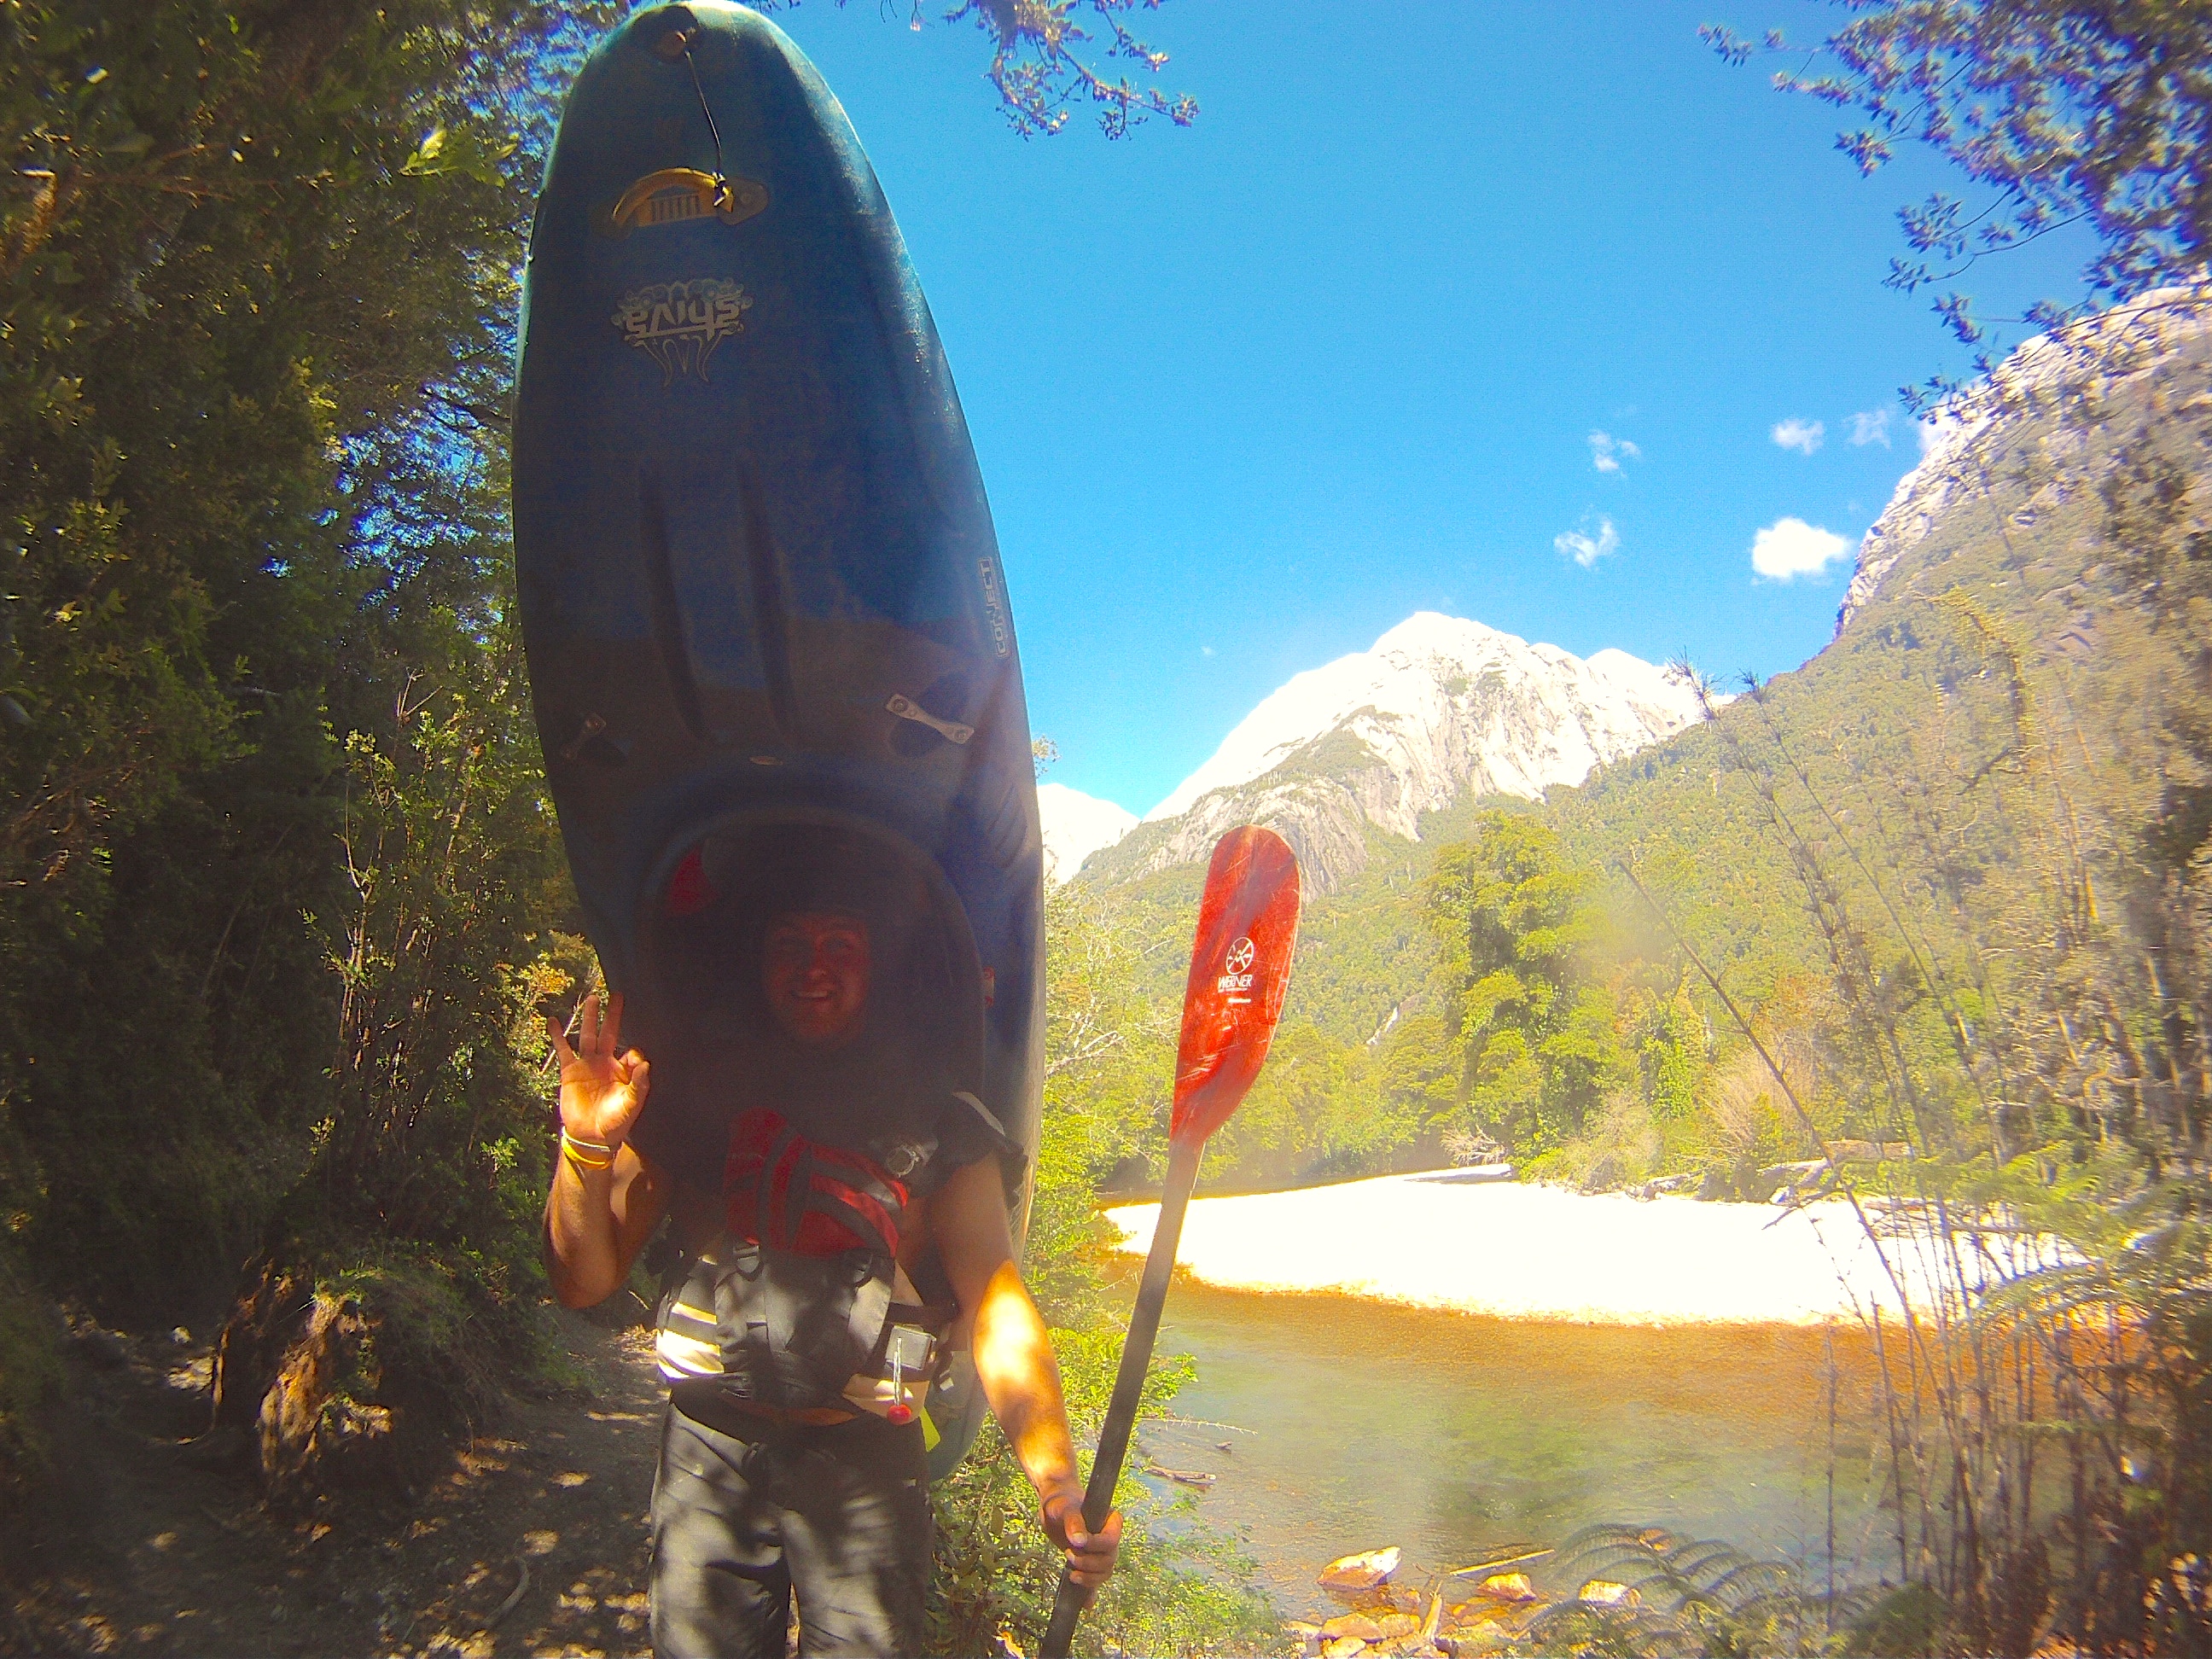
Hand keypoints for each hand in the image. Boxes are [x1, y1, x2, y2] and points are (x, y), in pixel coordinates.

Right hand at [547, 993, 650, 1150]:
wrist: (591, 1136)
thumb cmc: (615, 1122)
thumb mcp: (631, 1103)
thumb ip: (639, 1084)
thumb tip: (646, 1063)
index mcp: (622, 1070)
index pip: (630, 1052)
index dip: (633, 1055)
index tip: (634, 1063)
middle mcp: (604, 1063)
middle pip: (610, 1033)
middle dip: (613, 1015)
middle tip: (617, 995)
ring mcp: (586, 1065)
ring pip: (588, 1035)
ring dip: (590, 1017)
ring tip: (592, 998)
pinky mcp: (570, 1071)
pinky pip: (563, 1049)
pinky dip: (557, 1035)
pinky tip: (553, 1020)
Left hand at [1040, 1484, 1120, 1589]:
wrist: (1055, 1509)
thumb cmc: (1062, 1502)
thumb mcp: (1065, 1509)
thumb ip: (1074, 1522)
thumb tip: (1078, 1541)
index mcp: (1111, 1521)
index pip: (1111, 1541)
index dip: (1096, 1546)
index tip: (1077, 1543)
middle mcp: (1110, 1539)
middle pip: (1109, 1560)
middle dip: (1089, 1564)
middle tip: (1068, 1555)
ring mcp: (1101, 1553)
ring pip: (1105, 1573)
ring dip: (1089, 1578)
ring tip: (1071, 1573)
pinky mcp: (1090, 1564)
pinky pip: (1096, 1582)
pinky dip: (1091, 1593)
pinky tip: (1085, 1604)